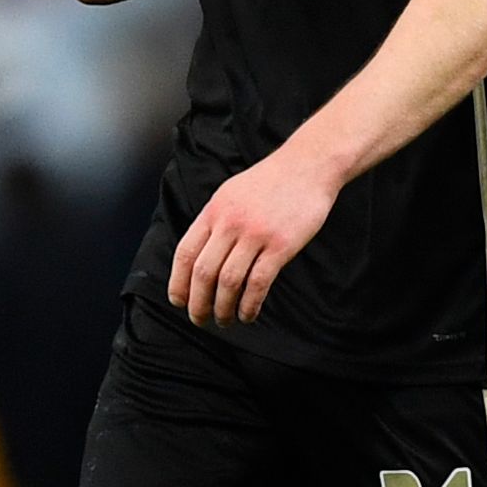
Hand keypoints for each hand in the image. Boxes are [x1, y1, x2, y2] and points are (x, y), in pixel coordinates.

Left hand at [168, 146, 339, 325]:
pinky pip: (258, 282)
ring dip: (223, 308)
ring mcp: (255, 234)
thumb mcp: (231, 194)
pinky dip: (249, 304)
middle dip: (198, 303)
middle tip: (200, 319)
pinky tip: (249, 314)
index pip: (186, 253)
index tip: (179, 301)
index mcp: (214, 211)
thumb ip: (215, 222)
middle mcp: (230, 223)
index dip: (178, 282)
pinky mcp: (281, 245)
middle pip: (204, 272)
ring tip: (225, 320)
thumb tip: (199, 257)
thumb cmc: (270, 183)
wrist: (307, 166)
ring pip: (229, 281)